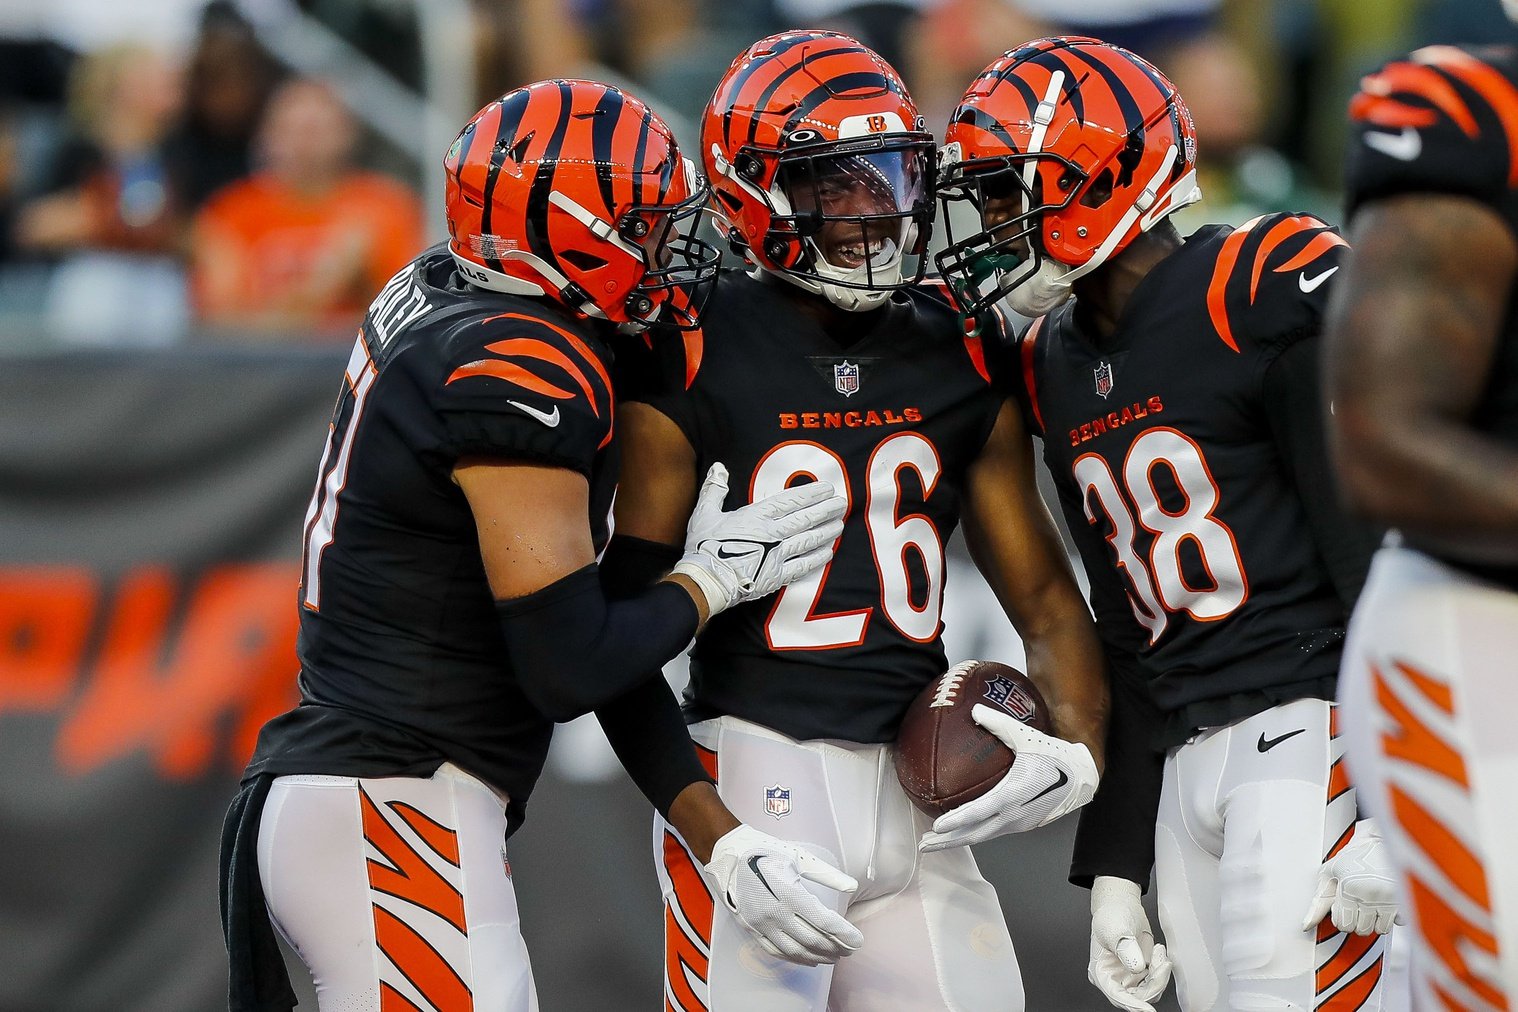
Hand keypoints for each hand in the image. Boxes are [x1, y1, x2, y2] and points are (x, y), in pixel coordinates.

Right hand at [671, 463, 846, 615]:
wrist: (706, 581)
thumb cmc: (704, 547)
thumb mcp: (704, 513)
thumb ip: (715, 489)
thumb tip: (718, 467)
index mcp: (756, 516)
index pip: (792, 501)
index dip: (812, 493)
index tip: (828, 488)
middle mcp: (772, 533)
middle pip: (806, 519)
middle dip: (827, 510)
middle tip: (843, 503)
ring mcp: (777, 555)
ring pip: (809, 540)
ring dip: (827, 532)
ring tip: (840, 524)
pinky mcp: (776, 576)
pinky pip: (803, 566)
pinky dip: (817, 558)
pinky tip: (828, 552)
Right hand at [704, 825, 863, 965]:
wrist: (727, 854)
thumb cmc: (764, 851)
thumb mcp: (799, 857)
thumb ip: (827, 874)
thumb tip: (851, 886)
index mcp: (789, 893)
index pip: (824, 922)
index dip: (844, 934)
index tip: (858, 940)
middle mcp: (775, 913)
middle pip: (813, 940)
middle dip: (835, 948)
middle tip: (849, 950)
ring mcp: (761, 924)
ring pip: (795, 951)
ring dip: (817, 957)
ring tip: (833, 957)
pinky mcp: (751, 929)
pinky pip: (776, 951)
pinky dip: (795, 958)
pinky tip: (808, 959)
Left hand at [918, 704, 1098, 850]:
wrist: (1083, 777)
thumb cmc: (1055, 756)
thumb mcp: (1027, 737)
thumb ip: (999, 724)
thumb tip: (974, 710)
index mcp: (1014, 795)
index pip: (979, 813)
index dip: (956, 821)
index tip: (936, 827)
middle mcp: (1015, 815)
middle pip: (975, 834)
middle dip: (947, 842)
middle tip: (924, 845)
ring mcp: (1019, 823)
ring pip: (983, 836)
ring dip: (959, 840)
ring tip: (936, 842)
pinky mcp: (1023, 825)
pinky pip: (993, 831)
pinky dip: (974, 833)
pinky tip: (962, 829)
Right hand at [1088, 876, 1171, 1011]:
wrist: (1122, 906)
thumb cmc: (1111, 915)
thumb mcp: (1115, 929)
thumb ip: (1125, 948)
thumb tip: (1136, 967)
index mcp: (1101, 972)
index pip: (1117, 995)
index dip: (1132, 1005)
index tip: (1147, 1010)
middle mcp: (1115, 979)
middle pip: (1137, 996)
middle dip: (1154, 983)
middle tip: (1162, 964)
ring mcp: (1129, 977)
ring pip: (1150, 991)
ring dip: (1159, 974)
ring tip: (1157, 951)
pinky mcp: (1142, 973)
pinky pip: (1156, 981)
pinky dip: (1161, 969)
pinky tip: (1157, 952)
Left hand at [1302, 819, 1400, 935]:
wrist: (1379, 841)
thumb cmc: (1351, 858)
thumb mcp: (1329, 874)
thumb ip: (1318, 902)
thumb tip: (1306, 926)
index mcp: (1349, 887)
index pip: (1343, 925)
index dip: (1342, 918)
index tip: (1344, 906)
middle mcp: (1370, 893)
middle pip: (1362, 930)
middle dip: (1358, 921)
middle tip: (1358, 904)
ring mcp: (1391, 896)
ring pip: (1381, 929)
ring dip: (1375, 921)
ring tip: (1372, 904)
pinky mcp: (1408, 897)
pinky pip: (1400, 922)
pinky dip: (1393, 916)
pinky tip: (1387, 902)